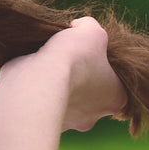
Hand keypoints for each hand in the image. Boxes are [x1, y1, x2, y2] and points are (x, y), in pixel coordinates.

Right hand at [41, 16, 126, 131]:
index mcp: (117, 98)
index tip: (87, 54)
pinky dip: (37, 91)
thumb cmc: (74, 56)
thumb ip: (90, 27)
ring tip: (45, 65)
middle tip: (65, 61)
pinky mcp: (42, 120)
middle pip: (89, 95)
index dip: (101, 65)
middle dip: (77, 79)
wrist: (40, 77)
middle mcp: (94, 116)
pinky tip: (31, 75)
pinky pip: (41, 104)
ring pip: (64, 101)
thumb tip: (79, 27)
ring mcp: (68, 122)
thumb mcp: (91, 30)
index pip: (114, 83)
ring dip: (56, 86)